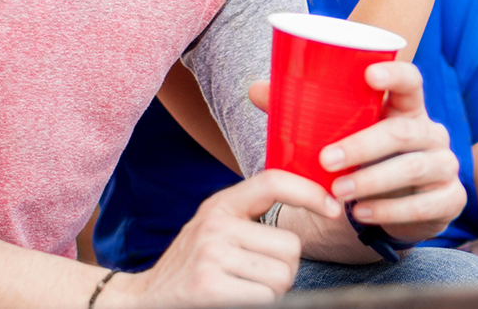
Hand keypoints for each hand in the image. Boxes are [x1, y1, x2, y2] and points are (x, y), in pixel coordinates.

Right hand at [110, 171, 337, 307]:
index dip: (310, 193)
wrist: (142, 299)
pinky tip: (235, 300)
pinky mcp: (210, 286)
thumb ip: (249, 218)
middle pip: (291, 246)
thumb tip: (316, 206)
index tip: (334, 209)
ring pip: (283, 276)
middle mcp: (215, 224)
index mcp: (220, 204)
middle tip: (255, 277)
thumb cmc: (191, 267)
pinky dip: (259, 304)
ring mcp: (211, 255)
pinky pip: (266, 298)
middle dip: (284, 269)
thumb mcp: (215, 229)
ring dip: (273, 291)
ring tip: (243, 289)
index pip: (274, 181)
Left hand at [247, 60, 464, 241]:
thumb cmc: (367, 159)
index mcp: (407, 108)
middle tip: (327, 160)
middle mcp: (432, 132)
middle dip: (363, 145)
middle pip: (404, 132)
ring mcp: (445, 165)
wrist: (397, 206)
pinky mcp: (450, 199)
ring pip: (413, 168)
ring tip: (337, 193)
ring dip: (372, 180)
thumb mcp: (343, 135)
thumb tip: (256, 89)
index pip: (412, 81)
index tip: (369, 74)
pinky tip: (362, 215)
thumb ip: (304, 111)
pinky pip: (423, 204)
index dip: (395, 74)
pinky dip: (389, 210)